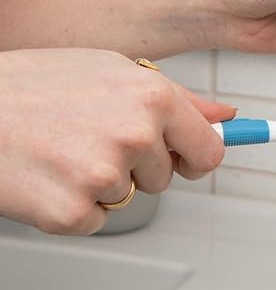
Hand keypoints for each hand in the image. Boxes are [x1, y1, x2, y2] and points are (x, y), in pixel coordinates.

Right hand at [0, 49, 234, 234]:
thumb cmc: (36, 83)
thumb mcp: (114, 70)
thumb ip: (178, 98)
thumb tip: (225, 117)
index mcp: (152, 97)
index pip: (209, 150)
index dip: (197, 156)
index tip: (190, 159)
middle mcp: (134, 135)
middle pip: (166, 176)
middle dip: (140, 163)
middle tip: (95, 138)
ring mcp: (103, 176)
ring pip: (129, 196)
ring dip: (104, 182)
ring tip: (66, 148)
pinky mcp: (70, 212)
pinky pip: (95, 219)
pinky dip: (75, 205)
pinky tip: (51, 173)